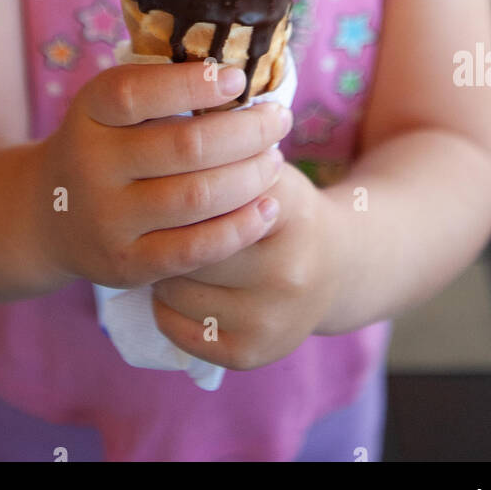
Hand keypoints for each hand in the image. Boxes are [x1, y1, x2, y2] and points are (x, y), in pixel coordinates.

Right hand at [33, 60, 290, 288]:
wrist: (48, 216)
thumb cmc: (104, 146)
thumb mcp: (109, 109)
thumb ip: (158, 91)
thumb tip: (240, 75)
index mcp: (88, 113)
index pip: (136, 93)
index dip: (193, 84)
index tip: (239, 79)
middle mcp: (91, 165)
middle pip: (186, 146)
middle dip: (247, 131)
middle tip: (278, 120)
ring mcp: (106, 220)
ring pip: (197, 196)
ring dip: (251, 176)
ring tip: (274, 160)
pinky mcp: (125, 264)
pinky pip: (195, 249)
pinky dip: (240, 227)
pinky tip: (267, 207)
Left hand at [150, 162, 340, 369]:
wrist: (337, 269)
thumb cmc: (286, 210)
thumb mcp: (270, 169)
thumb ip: (226, 154)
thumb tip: (162, 135)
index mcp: (290, 211)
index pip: (210, 194)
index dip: (179, 185)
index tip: (162, 179)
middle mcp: (287, 270)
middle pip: (189, 245)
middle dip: (164, 229)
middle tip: (153, 218)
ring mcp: (269, 319)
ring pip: (174, 289)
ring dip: (160, 268)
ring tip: (166, 250)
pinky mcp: (249, 354)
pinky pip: (174, 328)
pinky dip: (163, 306)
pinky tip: (177, 286)